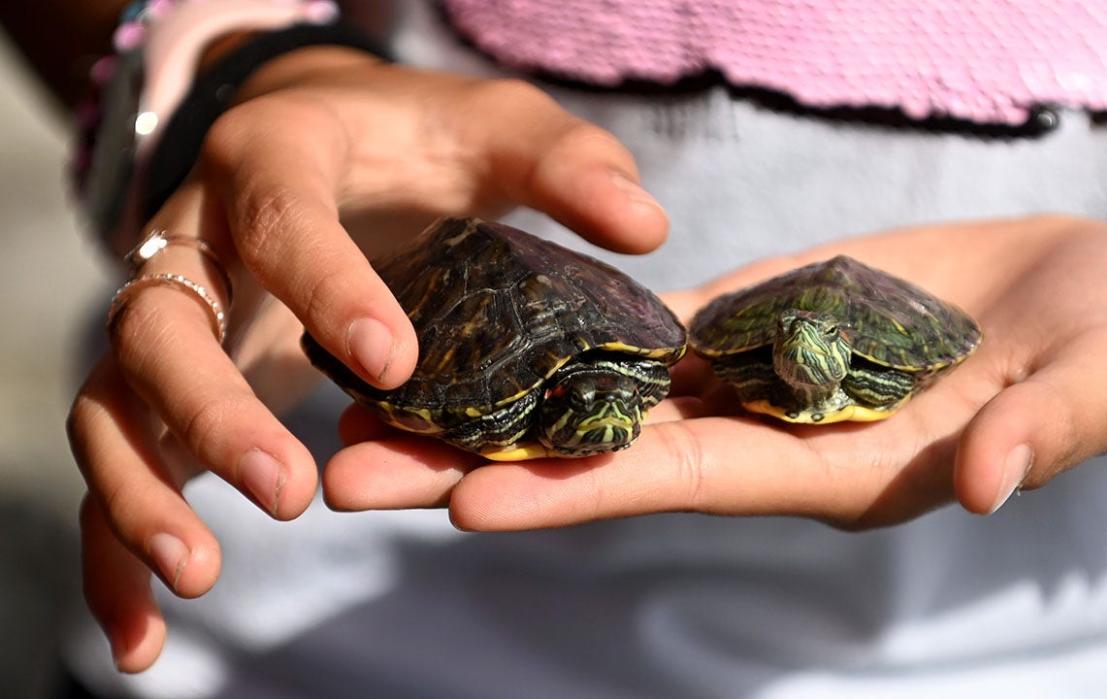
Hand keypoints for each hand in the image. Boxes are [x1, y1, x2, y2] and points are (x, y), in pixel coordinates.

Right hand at [67, 46, 666, 671]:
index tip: (395, 364)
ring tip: (198, 576)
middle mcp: (197, 236)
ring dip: (140, 493)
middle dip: (213, 408)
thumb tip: (645, 229)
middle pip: (161, 323)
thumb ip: (567, 166)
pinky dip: (116, 547)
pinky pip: (119, 460)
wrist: (325, 137)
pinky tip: (145, 639)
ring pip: (114, 401)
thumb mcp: (498, 128)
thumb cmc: (418, 140)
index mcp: (275, 157)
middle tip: (294, 489)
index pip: (281, 216)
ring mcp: (172, 314)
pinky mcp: (167, 380)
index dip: (326, 285)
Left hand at [325, 215, 1106, 529]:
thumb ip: (1034, 436)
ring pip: (605, 387)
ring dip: (498, 391)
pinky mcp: (763, 313)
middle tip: (351, 467)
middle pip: (606, 449)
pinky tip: (489, 318)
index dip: (579, 493)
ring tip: (381, 393)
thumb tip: (981, 483)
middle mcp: (772, 432)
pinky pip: (652, 323)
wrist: (1101, 298)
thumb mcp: (1090, 389)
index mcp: (834, 468)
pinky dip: (569, 324)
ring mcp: (758, 373)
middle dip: (482, 458)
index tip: (469, 502)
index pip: (684, 485)